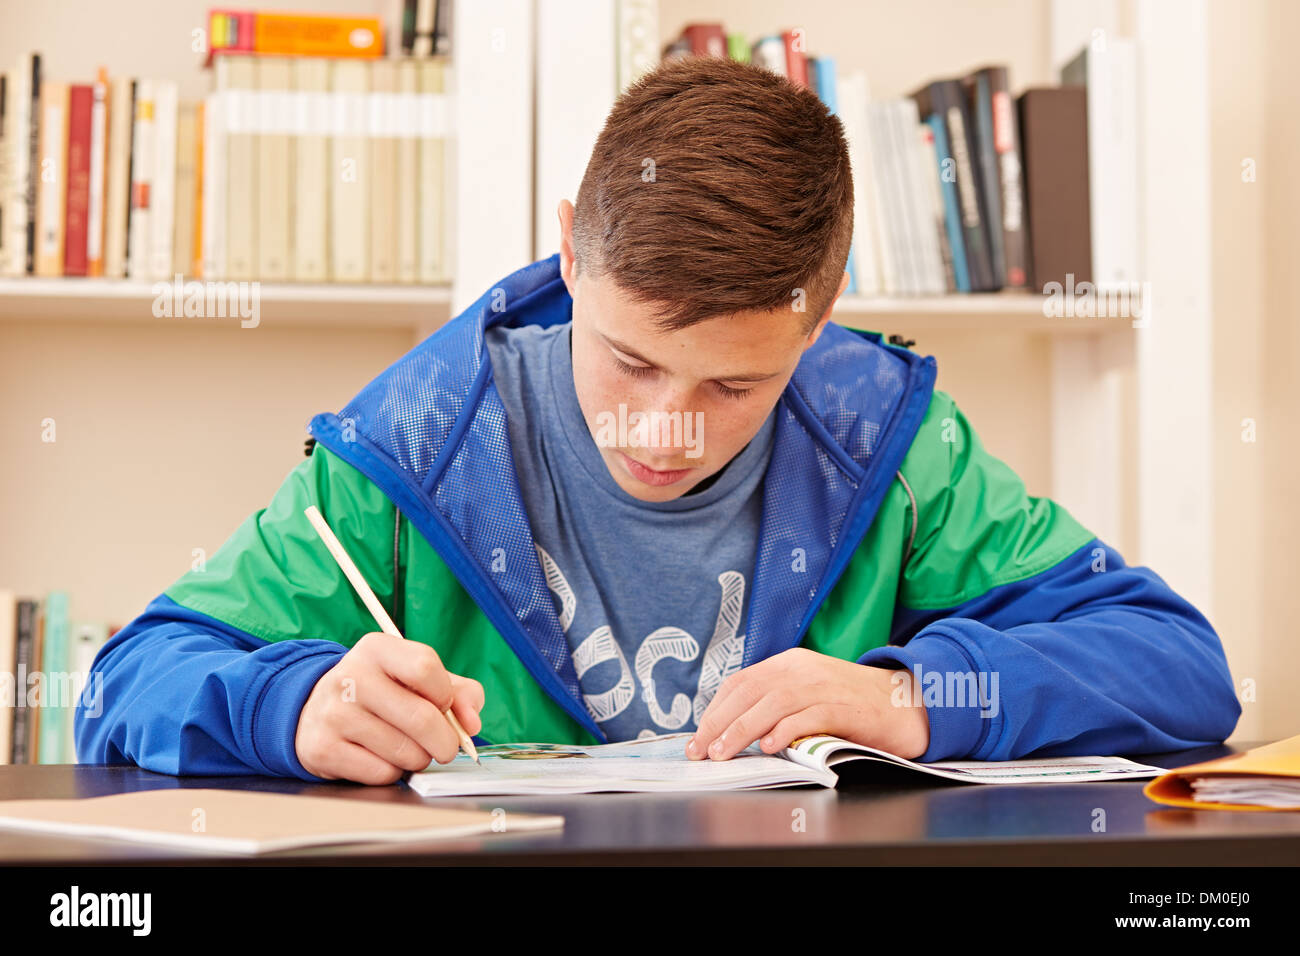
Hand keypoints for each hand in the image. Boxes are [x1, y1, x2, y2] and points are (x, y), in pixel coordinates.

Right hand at [295, 632, 484, 784]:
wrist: (315, 713)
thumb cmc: (381, 695)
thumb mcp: (417, 680)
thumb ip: (459, 693)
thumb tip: (472, 723)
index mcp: (377, 649)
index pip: (426, 667)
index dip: (446, 695)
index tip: (445, 707)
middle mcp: (351, 676)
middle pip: (421, 716)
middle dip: (445, 741)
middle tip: (445, 747)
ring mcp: (333, 713)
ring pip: (404, 751)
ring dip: (418, 759)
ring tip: (408, 749)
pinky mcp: (323, 749)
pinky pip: (381, 773)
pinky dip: (392, 773)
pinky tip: (381, 758)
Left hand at [685, 647, 928, 760]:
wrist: (908, 702)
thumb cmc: (854, 703)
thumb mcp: (809, 692)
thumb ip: (777, 702)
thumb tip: (734, 727)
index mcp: (790, 663)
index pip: (741, 681)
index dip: (716, 709)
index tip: (699, 736)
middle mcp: (803, 669)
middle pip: (750, 691)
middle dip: (719, 723)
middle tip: (700, 750)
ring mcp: (824, 685)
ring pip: (772, 703)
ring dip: (742, 730)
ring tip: (724, 753)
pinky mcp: (845, 706)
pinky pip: (808, 715)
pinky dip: (785, 730)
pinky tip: (769, 746)